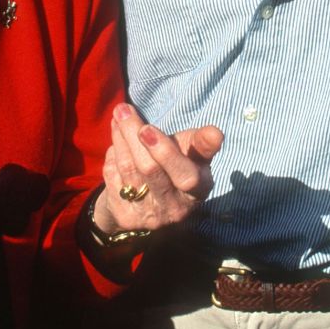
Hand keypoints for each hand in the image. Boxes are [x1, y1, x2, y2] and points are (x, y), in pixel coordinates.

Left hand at [92, 103, 222, 235]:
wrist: (150, 204)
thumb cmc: (176, 166)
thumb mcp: (193, 153)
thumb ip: (201, 142)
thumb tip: (216, 134)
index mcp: (198, 189)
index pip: (186, 176)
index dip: (167, 153)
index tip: (148, 128)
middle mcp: (175, 208)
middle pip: (150, 169)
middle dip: (133, 135)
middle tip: (123, 111)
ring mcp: (149, 216)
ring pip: (129, 170)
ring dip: (120, 138)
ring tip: (118, 115)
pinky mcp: (127, 217)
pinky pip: (114, 178)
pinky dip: (113, 154)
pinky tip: (117, 140)